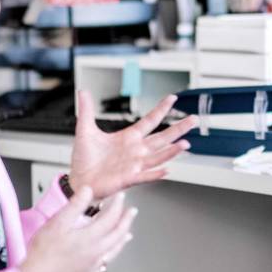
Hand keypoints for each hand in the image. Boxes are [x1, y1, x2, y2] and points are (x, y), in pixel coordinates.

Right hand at [18, 189, 135, 271]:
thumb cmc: (43, 252)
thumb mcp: (57, 222)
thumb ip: (75, 205)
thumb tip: (88, 191)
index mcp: (90, 238)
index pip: (111, 218)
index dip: (118, 205)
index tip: (121, 197)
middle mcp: (95, 253)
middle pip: (118, 235)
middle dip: (126, 221)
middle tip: (132, 212)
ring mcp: (91, 266)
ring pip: (113, 251)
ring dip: (122, 240)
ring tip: (127, 235)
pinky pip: (103, 267)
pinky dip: (108, 258)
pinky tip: (106, 259)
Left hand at [70, 92, 196, 198]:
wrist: (78, 180)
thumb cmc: (84, 159)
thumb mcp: (85, 130)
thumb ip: (86, 110)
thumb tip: (83, 91)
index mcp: (128, 138)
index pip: (149, 121)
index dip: (161, 109)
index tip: (173, 98)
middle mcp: (136, 151)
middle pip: (161, 138)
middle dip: (178, 129)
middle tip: (193, 119)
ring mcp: (134, 165)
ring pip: (157, 157)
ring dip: (171, 151)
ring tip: (185, 144)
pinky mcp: (128, 179)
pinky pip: (145, 176)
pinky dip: (155, 174)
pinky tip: (167, 170)